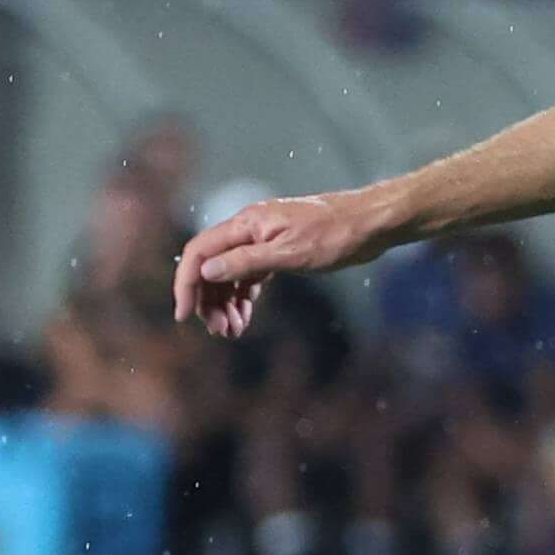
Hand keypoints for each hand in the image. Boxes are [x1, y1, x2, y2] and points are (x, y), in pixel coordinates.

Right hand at [172, 193, 369, 337]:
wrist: (369, 224)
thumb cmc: (335, 235)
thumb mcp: (290, 253)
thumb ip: (247, 262)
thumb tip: (207, 271)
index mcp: (246, 224)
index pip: (200, 252)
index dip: (187, 284)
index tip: (185, 316)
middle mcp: (249, 229)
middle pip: (211, 265)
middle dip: (208, 300)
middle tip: (219, 331)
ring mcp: (263, 239)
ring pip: (229, 273)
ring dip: (226, 302)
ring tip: (233, 330)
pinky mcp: (278, 250)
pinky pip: (249, 274)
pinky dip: (244, 296)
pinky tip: (245, 316)